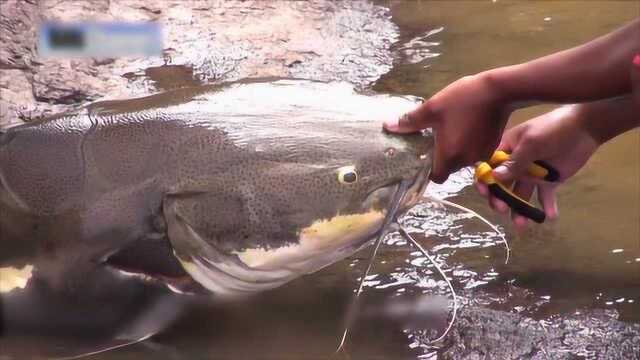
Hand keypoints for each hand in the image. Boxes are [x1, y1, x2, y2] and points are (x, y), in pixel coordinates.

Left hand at [383, 73, 510, 182]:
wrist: (498, 90)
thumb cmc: (462, 99)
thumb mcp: (432, 108)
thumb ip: (410, 121)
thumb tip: (388, 127)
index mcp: (449, 154)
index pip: (436, 177)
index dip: (428, 171)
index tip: (424, 158)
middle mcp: (465, 160)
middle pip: (449, 168)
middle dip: (441, 158)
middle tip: (435, 139)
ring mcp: (481, 155)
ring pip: (462, 160)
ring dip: (455, 150)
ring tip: (451, 130)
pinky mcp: (491, 147)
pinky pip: (475, 153)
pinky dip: (469, 145)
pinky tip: (466, 127)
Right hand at [475, 105, 599, 227]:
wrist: (584, 128)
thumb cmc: (553, 129)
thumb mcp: (531, 143)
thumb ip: (514, 162)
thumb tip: (494, 177)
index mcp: (506, 149)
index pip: (489, 167)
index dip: (484, 180)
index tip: (485, 192)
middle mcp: (515, 164)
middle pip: (502, 186)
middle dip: (500, 199)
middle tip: (503, 209)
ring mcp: (532, 174)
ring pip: (520, 195)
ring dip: (519, 210)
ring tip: (522, 224)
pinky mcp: (548, 181)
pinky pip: (544, 197)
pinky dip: (546, 208)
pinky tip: (550, 216)